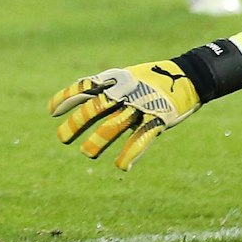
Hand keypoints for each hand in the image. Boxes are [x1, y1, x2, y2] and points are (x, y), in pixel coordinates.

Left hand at [50, 59, 200, 169]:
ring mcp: (141, 105)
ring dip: (98, 140)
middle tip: (62, 138)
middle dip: (76, 123)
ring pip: (114, 125)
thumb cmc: (153, 79)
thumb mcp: (126, 78)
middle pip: (94, 108)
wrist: (190, 76)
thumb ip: (106, 89)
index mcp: (116, 80)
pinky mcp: (159, 119)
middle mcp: (125, 92)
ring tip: (86, 154)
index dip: (66, 98)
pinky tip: (120, 166)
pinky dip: (130, 153)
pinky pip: (141, 138)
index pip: (85, 87)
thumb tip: (80, 98)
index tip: (51, 111)